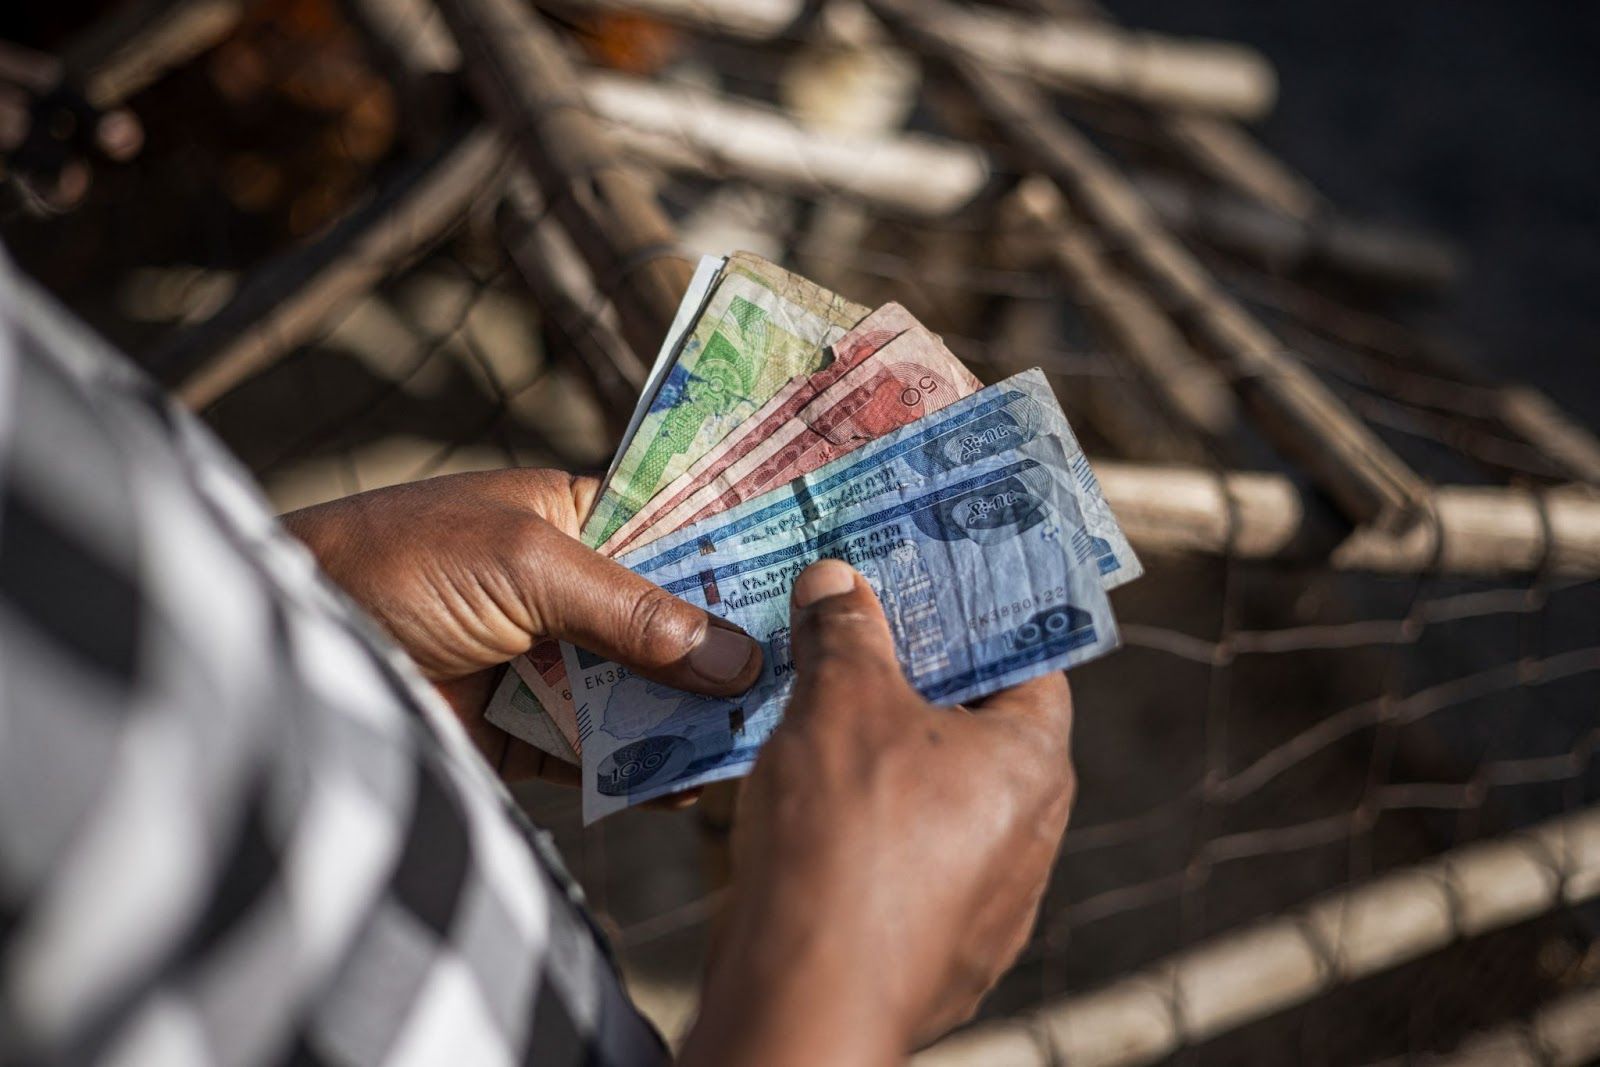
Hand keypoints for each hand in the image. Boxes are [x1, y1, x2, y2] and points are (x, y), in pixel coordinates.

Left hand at [281, 469, 762, 782]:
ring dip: (694, 716)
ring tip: (765, 735)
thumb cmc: (402, 563)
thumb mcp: (528, 563)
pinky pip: (604, 754)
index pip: (678, 534)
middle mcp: (572, 591)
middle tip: (810, 674)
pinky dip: (644, 770)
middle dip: (731, 649)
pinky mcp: (528, 736)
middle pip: (674, 623)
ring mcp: (552, 666)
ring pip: (646, 693)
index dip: (740, 558)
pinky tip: (691, 781)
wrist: (293, 651)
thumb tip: (738, 658)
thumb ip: (633, 611)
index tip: (814, 582)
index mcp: (575, 520)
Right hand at [682, 560, 1075, 1064]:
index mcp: (1035, 766)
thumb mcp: (838, 700)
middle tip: (856, 643)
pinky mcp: (937, 957)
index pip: (1029, 663)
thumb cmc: (845, 837)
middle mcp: (1029, 840)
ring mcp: (988, 910)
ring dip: (886, 766)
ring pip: (939, 807)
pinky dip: (868, 835)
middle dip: (917, 688)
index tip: (921, 590)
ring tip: (818, 723)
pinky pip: (907, 871)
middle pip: (980, 735)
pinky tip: (810, 813)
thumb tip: (837, 581)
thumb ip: (844, 631)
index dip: (974, 621)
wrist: (806, 1001)